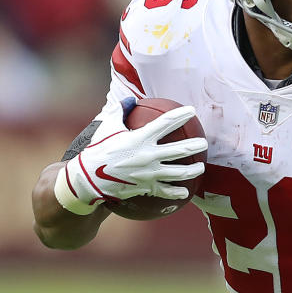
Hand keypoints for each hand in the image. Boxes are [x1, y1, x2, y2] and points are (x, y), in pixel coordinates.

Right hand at [54, 105, 206, 214]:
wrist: (87, 179)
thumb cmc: (97, 150)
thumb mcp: (106, 127)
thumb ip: (119, 111)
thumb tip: (130, 99)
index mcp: (140, 138)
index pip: (166, 123)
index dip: (181, 115)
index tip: (192, 111)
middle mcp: (148, 155)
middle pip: (180, 150)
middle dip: (196, 146)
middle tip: (204, 143)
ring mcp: (149, 173)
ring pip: (179, 172)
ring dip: (193, 170)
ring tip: (201, 167)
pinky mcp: (146, 188)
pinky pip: (166, 191)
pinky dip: (177, 192)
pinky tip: (186, 192)